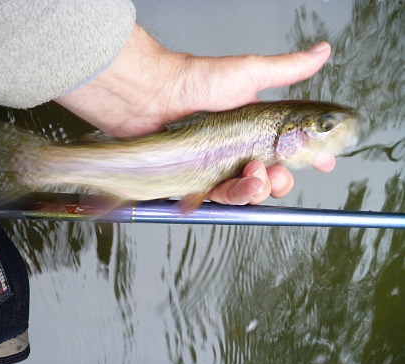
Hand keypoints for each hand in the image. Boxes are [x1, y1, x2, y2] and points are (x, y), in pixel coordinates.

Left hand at [55, 24, 333, 204]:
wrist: (151, 97)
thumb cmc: (195, 82)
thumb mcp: (248, 73)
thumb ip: (287, 69)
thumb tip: (321, 52)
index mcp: (253, 126)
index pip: (288, 146)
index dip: (308, 157)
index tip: (325, 163)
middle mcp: (237, 148)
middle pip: (271, 176)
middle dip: (281, 180)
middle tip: (278, 172)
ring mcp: (217, 166)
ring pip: (247, 191)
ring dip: (258, 190)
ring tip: (255, 176)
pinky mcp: (197, 180)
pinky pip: (219, 198)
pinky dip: (231, 197)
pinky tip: (234, 188)